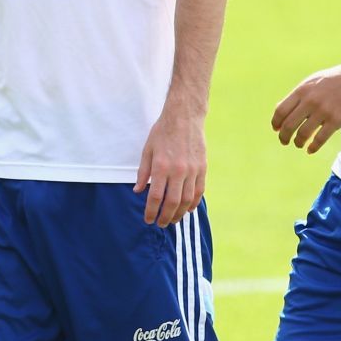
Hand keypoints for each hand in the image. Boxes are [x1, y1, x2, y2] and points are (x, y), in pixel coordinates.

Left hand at [137, 109, 206, 226]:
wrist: (184, 116)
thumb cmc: (162, 132)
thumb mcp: (147, 150)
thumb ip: (143, 172)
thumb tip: (137, 191)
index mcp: (161, 166)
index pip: (155, 197)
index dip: (151, 211)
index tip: (148, 219)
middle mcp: (178, 170)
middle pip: (172, 202)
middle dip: (165, 217)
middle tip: (161, 224)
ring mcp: (192, 170)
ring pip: (187, 200)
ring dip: (180, 213)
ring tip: (173, 220)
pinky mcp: (202, 168)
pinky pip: (199, 190)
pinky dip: (194, 203)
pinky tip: (188, 209)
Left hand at [272, 62, 340, 154]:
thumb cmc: (337, 80)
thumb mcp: (314, 81)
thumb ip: (299, 95)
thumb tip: (281, 110)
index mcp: (303, 90)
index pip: (281, 110)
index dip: (276, 123)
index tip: (276, 129)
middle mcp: (311, 100)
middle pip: (289, 124)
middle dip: (284, 136)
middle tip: (285, 141)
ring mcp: (324, 110)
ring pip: (303, 133)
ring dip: (298, 142)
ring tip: (299, 144)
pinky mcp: (337, 119)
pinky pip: (320, 138)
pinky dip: (313, 147)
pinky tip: (310, 150)